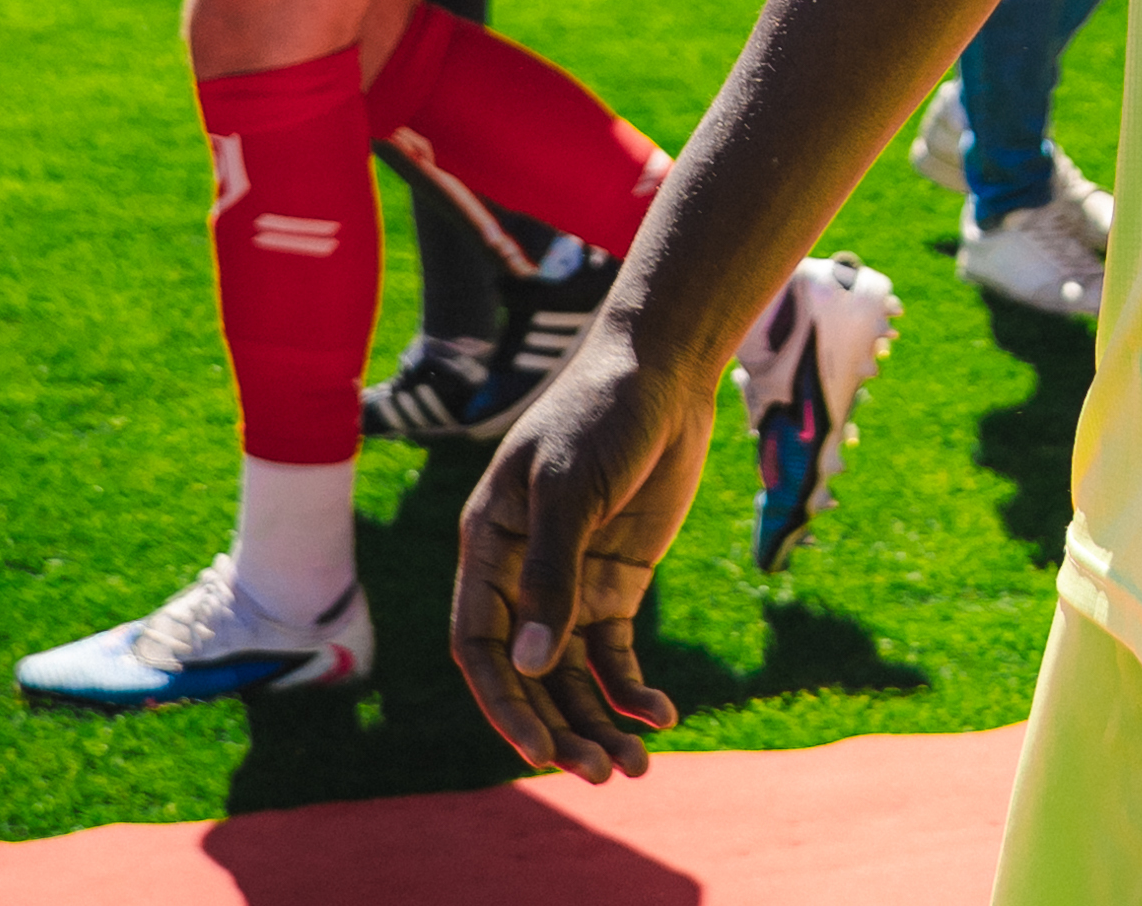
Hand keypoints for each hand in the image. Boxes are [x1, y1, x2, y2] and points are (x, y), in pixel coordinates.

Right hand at [452, 324, 715, 783]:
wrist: (664, 367)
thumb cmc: (602, 411)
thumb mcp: (568, 487)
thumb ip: (551, 573)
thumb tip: (531, 666)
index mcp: (487, 545)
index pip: (478, 644)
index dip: (504, 701)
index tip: (541, 749)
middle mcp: (522, 573)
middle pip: (529, 673)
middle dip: (559, 728)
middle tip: (600, 775)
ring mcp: (571, 579)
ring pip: (572, 673)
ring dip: (597, 722)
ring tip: (634, 768)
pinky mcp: (616, 579)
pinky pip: (614, 652)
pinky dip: (632, 688)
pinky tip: (660, 715)